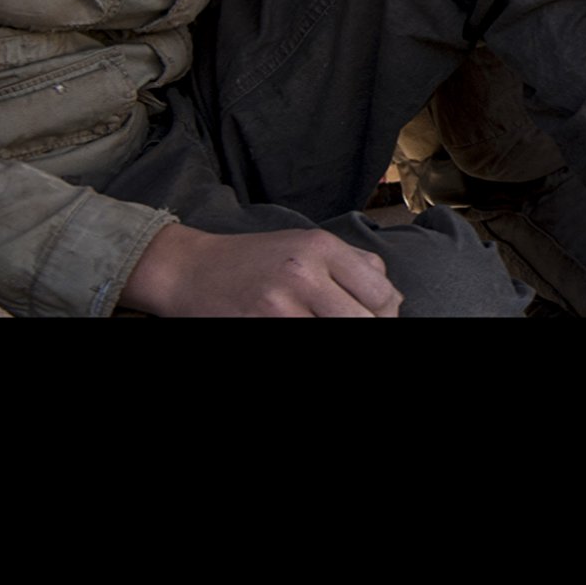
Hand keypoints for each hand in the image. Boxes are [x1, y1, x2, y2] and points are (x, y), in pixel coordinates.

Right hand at [121, 224, 403, 317]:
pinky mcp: (257, 324)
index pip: (382, 293)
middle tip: (357, 327)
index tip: (379, 320)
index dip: (387, 316)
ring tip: (326, 323)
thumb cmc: (256, 260)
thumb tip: (395, 300)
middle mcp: (303, 272)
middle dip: (366, 328)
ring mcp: (278, 303)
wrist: (190, 270)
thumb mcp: (308, 246)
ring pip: (337, 331)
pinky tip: (303, 327)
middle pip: (363, 320)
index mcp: (322, 247)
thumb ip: (355, 266)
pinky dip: (309, 335)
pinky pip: (302, 338)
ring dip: (339, 333)